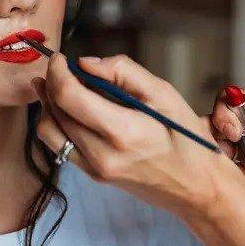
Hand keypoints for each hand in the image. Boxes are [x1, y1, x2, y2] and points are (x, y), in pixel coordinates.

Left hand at [34, 54, 244, 218]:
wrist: (196, 187)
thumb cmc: (188, 139)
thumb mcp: (165, 94)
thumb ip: (124, 72)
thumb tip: (87, 63)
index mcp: (124, 131)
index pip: (70, 97)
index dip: (58, 72)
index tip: (60, 58)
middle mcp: (103, 155)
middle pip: (56, 113)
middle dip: (51, 84)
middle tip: (60, 67)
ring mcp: (96, 170)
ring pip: (49, 133)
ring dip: (48, 105)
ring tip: (53, 85)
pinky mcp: (94, 176)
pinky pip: (61, 147)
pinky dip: (57, 123)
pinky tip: (68, 109)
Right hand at [211, 90, 244, 206]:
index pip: (235, 99)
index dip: (227, 107)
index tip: (236, 124)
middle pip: (220, 120)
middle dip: (216, 126)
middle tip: (233, 139)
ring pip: (219, 145)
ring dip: (215, 148)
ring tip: (228, 158)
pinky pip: (230, 172)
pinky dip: (223, 173)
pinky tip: (232, 177)